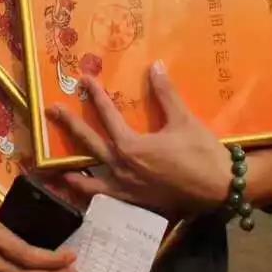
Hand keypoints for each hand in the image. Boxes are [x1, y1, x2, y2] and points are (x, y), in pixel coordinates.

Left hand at [46, 62, 233, 219]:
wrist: (219, 188)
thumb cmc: (201, 152)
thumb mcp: (183, 119)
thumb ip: (165, 93)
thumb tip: (155, 65)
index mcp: (131, 146)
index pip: (107, 114)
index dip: (96, 95)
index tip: (84, 80)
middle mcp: (122, 168)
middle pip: (88, 143)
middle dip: (70, 125)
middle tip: (51, 111)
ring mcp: (125, 190)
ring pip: (90, 181)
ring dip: (71, 174)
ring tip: (53, 170)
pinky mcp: (134, 205)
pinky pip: (106, 202)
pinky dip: (92, 199)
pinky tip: (86, 197)